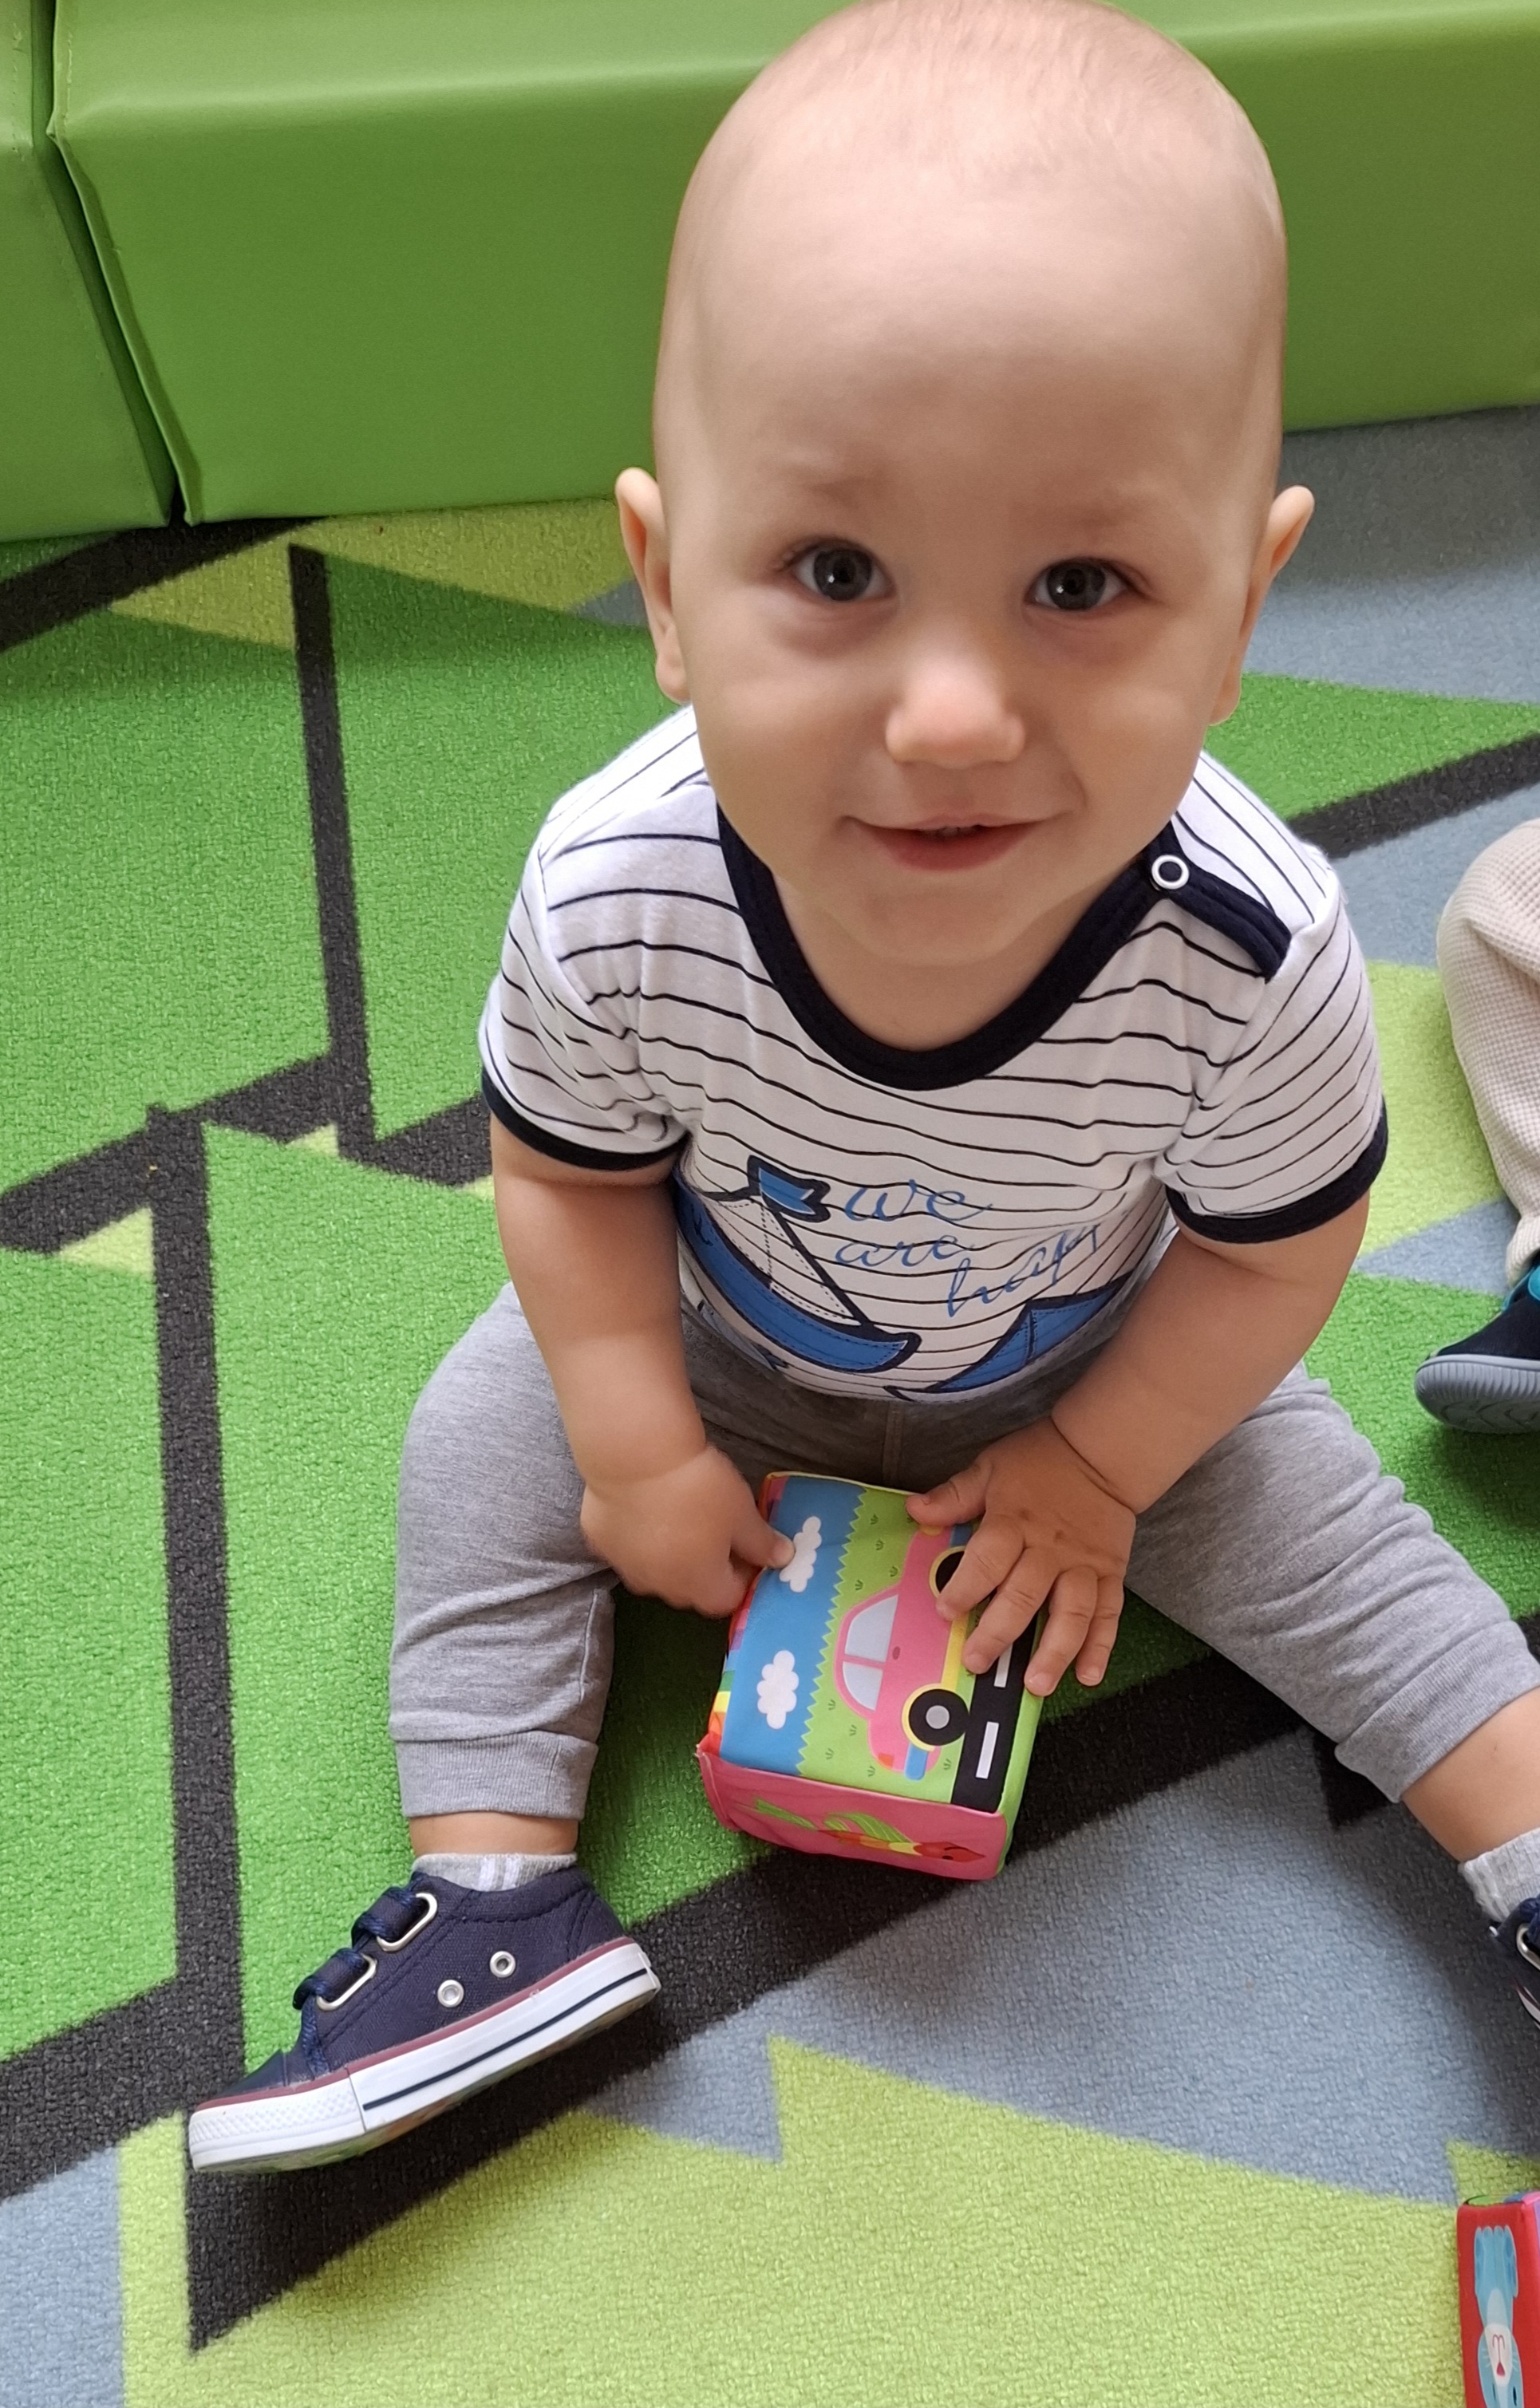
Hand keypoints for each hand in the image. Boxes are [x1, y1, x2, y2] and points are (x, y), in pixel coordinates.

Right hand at [580, 1444, 791, 1617]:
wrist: (635, 1455)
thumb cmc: (699, 1487)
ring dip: (670, 1554)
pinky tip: (645, 1507)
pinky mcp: (600, 1541)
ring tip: (679, 1516)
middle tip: (716, 1530)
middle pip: (690, 1589)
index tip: (749, 1548)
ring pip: (654, 1570)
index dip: (743, 1577)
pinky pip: (626, 1548)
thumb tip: (783, 1559)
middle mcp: (659, 1586)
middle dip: (706, 1568)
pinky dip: (638, 1536)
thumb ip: (762, 1542)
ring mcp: (625, 1566)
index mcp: (699, 1585)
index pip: (727, 1599)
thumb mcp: (742, 1513)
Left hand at [907, 1418, 1135, 1694]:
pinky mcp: (1110, 1575)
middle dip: (999, 1633)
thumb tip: (914, 1510)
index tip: (945, 1611)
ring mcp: (1083, 1566)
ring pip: (1071, 1613)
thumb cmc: (1040, 1461)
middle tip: (977, 1663)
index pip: (988, 1560)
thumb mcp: (990, 1468)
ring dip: (1054, 1652)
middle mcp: (1050, 1550)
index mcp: (1014, 1522)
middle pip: (1025, 1596)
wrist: (1102, 1453)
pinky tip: (1088, 1677)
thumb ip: (954, 1495)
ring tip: (1036, 1685)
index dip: (965, 1587)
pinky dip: (1100, 1648)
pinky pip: (1108, 1614)